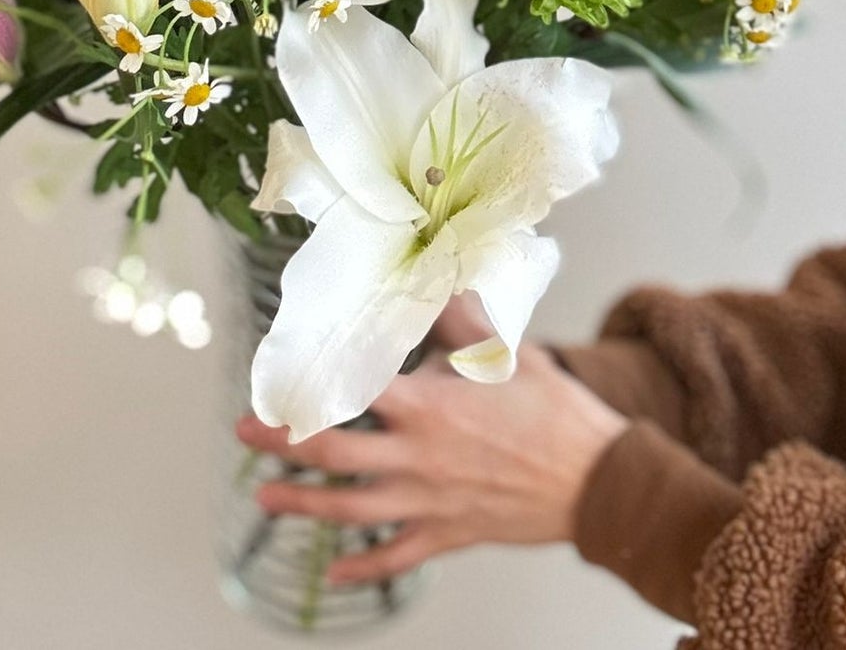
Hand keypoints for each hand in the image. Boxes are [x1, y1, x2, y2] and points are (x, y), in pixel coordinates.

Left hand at [234, 301, 628, 583]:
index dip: (309, 384)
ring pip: (351, 510)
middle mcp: (420, 457)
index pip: (351, 393)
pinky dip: (362, 567)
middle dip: (283, 443)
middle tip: (246, 431)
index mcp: (429, 406)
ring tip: (266, 497)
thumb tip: (430, 272)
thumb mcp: (503, 351)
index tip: (276, 377)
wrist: (598, 479)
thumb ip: (456, 315)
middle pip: (334, 453)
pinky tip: (334, 571)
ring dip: (302, 505)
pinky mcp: (449, 534)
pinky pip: (396, 556)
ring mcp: (431, 501)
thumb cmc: (552, 411)